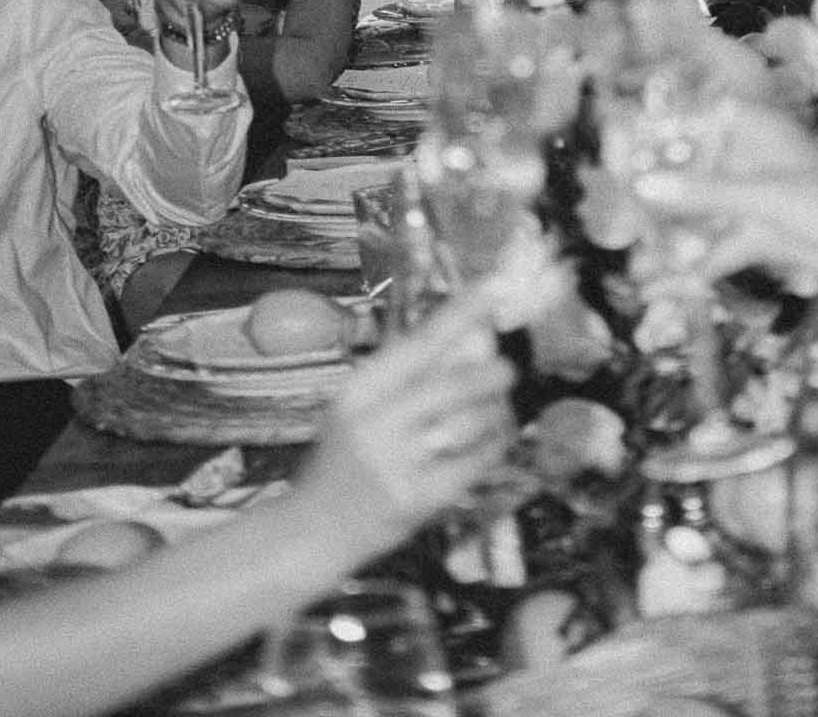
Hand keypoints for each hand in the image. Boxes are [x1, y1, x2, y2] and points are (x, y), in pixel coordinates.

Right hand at [288, 294, 512, 563]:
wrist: (311, 531)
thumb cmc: (344, 459)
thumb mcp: (359, 407)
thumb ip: (404, 375)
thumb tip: (468, 336)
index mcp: (360, 390)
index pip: (419, 342)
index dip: (460, 313)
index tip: (494, 287)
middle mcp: (376, 422)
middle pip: (454, 384)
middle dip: (493, 374)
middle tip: (506, 370)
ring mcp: (396, 464)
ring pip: (471, 422)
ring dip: (496, 413)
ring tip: (498, 411)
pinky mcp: (416, 500)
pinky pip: (474, 463)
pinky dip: (493, 446)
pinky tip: (494, 441)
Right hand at [632, 98, 817, 291]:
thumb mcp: (762, 196)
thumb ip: (702, 192)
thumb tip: (642, 186)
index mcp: (753, 127)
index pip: (695, 108)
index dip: (657, 114)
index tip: (613, 126)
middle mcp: (749, 156)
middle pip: (692, 159)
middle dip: (656, 176)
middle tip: (605, 191)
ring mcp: (756, 195)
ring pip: (702, 203)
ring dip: (672, 223)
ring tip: (626, 240)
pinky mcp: (763, 233)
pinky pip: (720, 242)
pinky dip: (697, 258)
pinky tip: (665, 277)